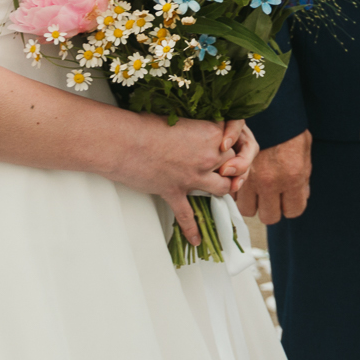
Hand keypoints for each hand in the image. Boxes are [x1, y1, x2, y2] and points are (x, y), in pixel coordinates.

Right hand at [114, 115, 251, 246]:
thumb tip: (196, 134)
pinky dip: (192, 229)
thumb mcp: (178, 120)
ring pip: (222, 188)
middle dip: (230, 165)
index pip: (233, 142)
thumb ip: (194, 128)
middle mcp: (207, 157)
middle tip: (223, 166)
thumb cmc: (146, 126)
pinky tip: (196, 239)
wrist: (125, 142)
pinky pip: (188, 215)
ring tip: (220, 191)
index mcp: (210, 134)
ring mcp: (192, 177)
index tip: (224, 146)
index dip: (230, 144)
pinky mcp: (175, 192)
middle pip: (233, 164)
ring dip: (223, 189)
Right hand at [235, 129, 311, 224]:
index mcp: (293, 178)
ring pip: (248, 209)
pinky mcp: (233, 171)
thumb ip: (304, 176)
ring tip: (255, 190)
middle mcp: (270, 183)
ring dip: (252, 202)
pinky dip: (237, 191)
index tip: (289, 199)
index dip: (291, 206)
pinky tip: (242, 180)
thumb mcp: (304, 150)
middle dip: (271, 208)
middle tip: (271, 197)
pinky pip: (233, 194)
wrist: (267, 109)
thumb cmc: (288, 128)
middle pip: (269, 217)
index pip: (293, 211)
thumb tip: (303, 194)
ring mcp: (250, 178)